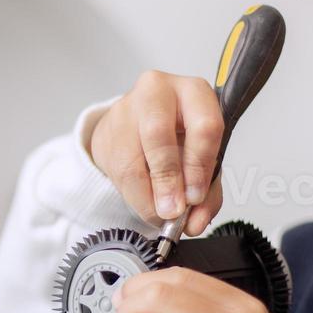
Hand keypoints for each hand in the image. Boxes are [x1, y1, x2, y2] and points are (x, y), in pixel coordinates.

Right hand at [89, 71, 224, 234]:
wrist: (141, 124)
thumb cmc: (179, 137)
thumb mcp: (203, 160)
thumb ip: (207, 193)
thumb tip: (195, 222)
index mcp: (194, 92)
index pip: (203, 125)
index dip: (199, 166)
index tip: (194, 197)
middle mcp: (158, 90)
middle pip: (158, 134)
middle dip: (166, 180)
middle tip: (172, 210)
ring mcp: (127, 105)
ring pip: (131, 156)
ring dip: (146, 194)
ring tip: (158, 213)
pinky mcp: (105, 126)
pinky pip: (115, 169)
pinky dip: (132, 195)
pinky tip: (143, 201)